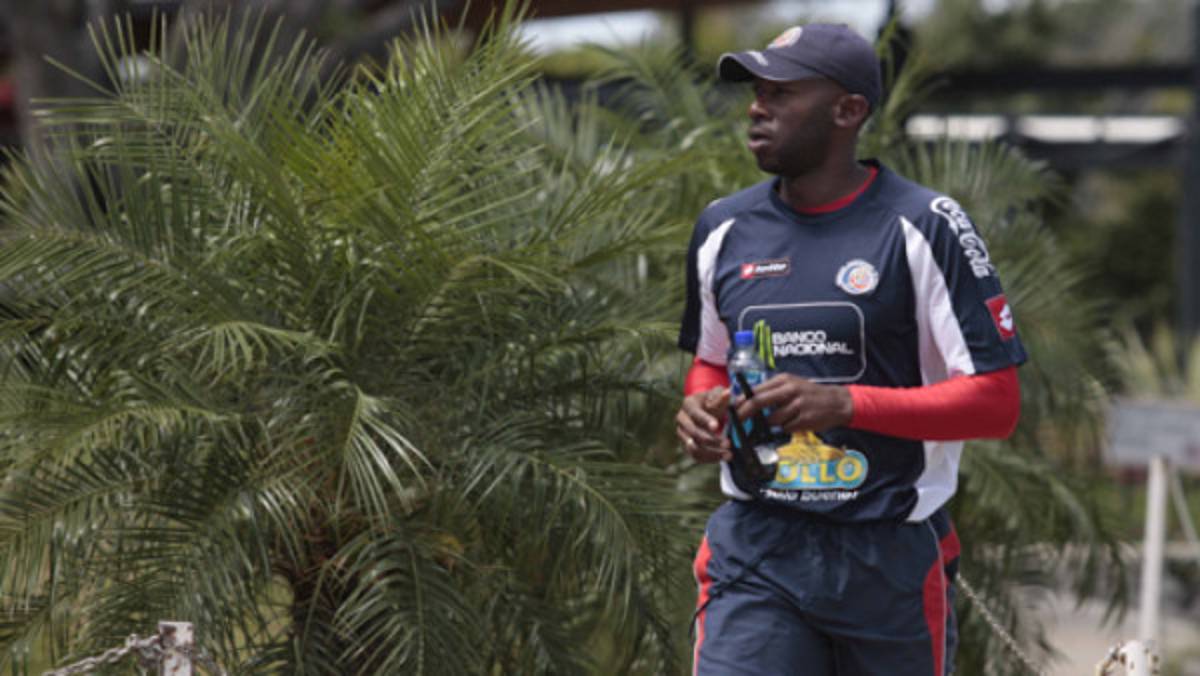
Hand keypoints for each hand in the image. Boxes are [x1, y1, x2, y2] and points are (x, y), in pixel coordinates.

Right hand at [675, 386, 731, 462]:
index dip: (705, 420)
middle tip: (728, 443)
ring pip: (693, 448)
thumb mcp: (717, 395)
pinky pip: (696, 456)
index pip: (695, 414)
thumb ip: (721, 397)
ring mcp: (682, 434)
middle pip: (693, 433)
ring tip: (728, 454)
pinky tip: (723, 458)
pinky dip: (709, 459)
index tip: (717, 427)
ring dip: (711, 453)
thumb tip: (727, 393)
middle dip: (711, 440)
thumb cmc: (713, 400)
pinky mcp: (686, 446)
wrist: (706, 409)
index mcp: (688, 404)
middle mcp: (681, 419)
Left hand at [735, 373, 852, 432]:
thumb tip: (748, 401)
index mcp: (784, 380)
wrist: (838, 402)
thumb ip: (772, 391)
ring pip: (772, 419)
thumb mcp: (792, 385)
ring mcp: (797, 405)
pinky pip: (786, 428)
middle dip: (745, 412)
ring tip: (786, 418)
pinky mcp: (804, 419)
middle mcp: (789, 390)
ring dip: (773, 423)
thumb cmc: (810, 394)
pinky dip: (788, 427)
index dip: (742, 400)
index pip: (756, 390)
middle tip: (737, 421)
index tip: (733, 408)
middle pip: (759, 402)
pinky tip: (798, 422)